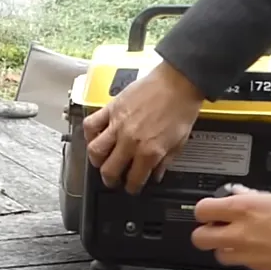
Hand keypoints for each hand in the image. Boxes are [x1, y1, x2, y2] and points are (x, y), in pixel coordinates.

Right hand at [83, 63, 204, 193]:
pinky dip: (89, 134)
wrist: (179, 82)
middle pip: (109, 170)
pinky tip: (94, 137)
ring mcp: (117, 125)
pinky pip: (91, 125)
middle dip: (110, 180)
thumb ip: (165, 161)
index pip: (134, 179)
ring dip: (96, 161)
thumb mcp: (180, 142)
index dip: (132, 187)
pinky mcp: (110, 109)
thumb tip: (156, 173)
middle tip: (113, 180)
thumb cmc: (181, 107)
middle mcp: (130, 141)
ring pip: (95, 151)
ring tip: (100, 161)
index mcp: (149, 151)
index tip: (131, 187)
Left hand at [192, 185, 270, 269]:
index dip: (204, 211)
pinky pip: (245, 267)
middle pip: (199, 238)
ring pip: (219, 256)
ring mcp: (250, 257)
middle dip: (206, 233)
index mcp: (246, 209)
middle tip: (219, 229)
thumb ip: (254, 198)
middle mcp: (242, 234)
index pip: (202, 209)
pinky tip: (266, 252)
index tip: (210, 211)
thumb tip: (239, 195)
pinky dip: (249, 260)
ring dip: (226, 249)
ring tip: (244, 242)